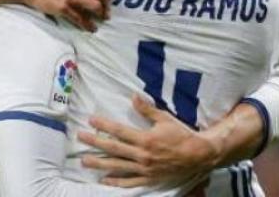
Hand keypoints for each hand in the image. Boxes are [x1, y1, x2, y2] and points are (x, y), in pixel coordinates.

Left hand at [78, 95, 220, 187]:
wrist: (198, 156)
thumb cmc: (181, 135)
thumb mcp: (165, 119)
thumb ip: (147, 109)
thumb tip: (133, 96)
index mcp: (145, 139)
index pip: (119, 131)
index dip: (104, 125)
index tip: (91, 120)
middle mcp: (142, 155)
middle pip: (113, 148)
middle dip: (95, 143)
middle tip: (80, 138)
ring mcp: (144, 169)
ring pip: (117, 166)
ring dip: (99, 163)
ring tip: (84, 161)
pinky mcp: (148, 179)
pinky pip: (129, 182)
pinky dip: (115, 182)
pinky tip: (104, 180)